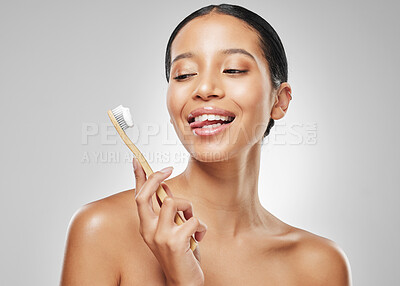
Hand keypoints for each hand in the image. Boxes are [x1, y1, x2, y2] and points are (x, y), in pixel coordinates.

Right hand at [133, 158, 206, 285]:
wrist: (183, 281)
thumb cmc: (180, 253)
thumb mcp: (172, 229)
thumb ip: (168, 211)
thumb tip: (168, 190)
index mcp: (146, 226)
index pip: (138, 197)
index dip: (138, 178)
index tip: (137, 160)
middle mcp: (148, 230)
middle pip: (145, 195)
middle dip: (156, 178)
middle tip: (168, 169)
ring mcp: (160, 237)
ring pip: (174, 202)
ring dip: (189, 209)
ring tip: (193, 223)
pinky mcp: (175, 243)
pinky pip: (193, 220)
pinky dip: (201, 228)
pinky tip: (199, 239)